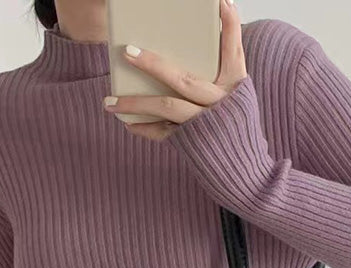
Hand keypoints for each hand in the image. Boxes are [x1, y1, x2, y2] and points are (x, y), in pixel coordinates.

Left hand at [102, 0, 245, 140]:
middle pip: (183, 80)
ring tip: (109, 102)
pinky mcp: (192, 142)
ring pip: (167, 107)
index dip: (229, 27)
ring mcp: (203, 124)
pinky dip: (144, 128)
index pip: (233, 52)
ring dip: (135, 104)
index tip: (221, 3)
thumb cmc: (235, 125)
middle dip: (154, 64)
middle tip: (127, 51)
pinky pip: (163, 134)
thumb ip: (224, 66)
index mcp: (234, 87)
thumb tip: (205, 31)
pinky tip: (127, 123)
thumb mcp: (237, 94)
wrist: (242, 168)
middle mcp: (219, 104)